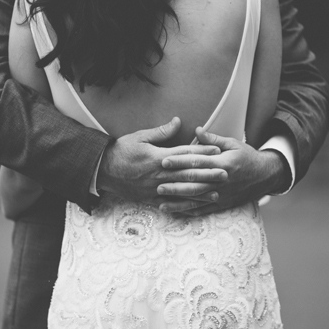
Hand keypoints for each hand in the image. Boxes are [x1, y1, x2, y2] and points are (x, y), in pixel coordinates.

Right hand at [97, 118, 227, 204]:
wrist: (103, 171)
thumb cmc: (122, 151)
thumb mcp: (140, 137)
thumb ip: (161, 132)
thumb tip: (178, 121)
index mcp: (158, 157)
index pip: (185, 153)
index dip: (202, 151)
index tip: (218, 150)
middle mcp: (159, 175)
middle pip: (188, 174)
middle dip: (208, 174)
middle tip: (225, 174)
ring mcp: (155, 189)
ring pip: (182, 192)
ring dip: (201, 193)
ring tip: (217, 193)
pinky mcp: (151, 199)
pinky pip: (171, 204)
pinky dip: (184, 206)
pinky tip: (196, 207)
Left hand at [157, 127, 290, 215]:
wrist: (265, 176)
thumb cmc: (247, 157)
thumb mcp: (233, 144)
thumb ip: (213, 139)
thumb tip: (196, 130)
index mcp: (223, 163)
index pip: (197, 162)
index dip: (180, 162)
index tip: (164, 160)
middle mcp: (221, 181)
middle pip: (194, 183)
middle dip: (175, 184)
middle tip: (157, 182)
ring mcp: (221, 195)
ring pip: (196, 200)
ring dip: (178, 201)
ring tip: (161, 201)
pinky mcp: (222, 205)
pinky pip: (204, 210)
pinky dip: (189, 211)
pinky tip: (176, 211)